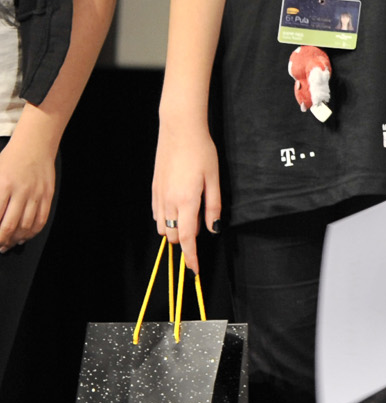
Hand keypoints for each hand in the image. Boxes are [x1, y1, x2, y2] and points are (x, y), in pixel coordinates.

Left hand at [0, 129, 58, 250]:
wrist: (35, 145)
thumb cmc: (10, 159)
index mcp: (3, 185)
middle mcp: (21, 191)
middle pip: (9, 226)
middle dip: (1, 241)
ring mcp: (36, 194)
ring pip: (26, 226)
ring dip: (16, 239)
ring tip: (9, 243)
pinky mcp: (47, 195)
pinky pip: (41, 219)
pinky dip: (33, 231)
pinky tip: (25, 235)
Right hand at [152, 116, 221, 271]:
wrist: (179, 131)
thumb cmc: (201, 152)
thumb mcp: (215, 178)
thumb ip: (213, 206)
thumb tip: (213, 229)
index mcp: (187, 201)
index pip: (188, 239)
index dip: (191, 257)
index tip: (194, 270)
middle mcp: (169, 202)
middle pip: (174, 237)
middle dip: (186, 241)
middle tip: (201, 226)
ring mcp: (158, 197)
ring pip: (162, 227)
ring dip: (175, 229)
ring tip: (191, 214)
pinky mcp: (153, 190)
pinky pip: (157, 215)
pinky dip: (166, 219)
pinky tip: (178, 207)